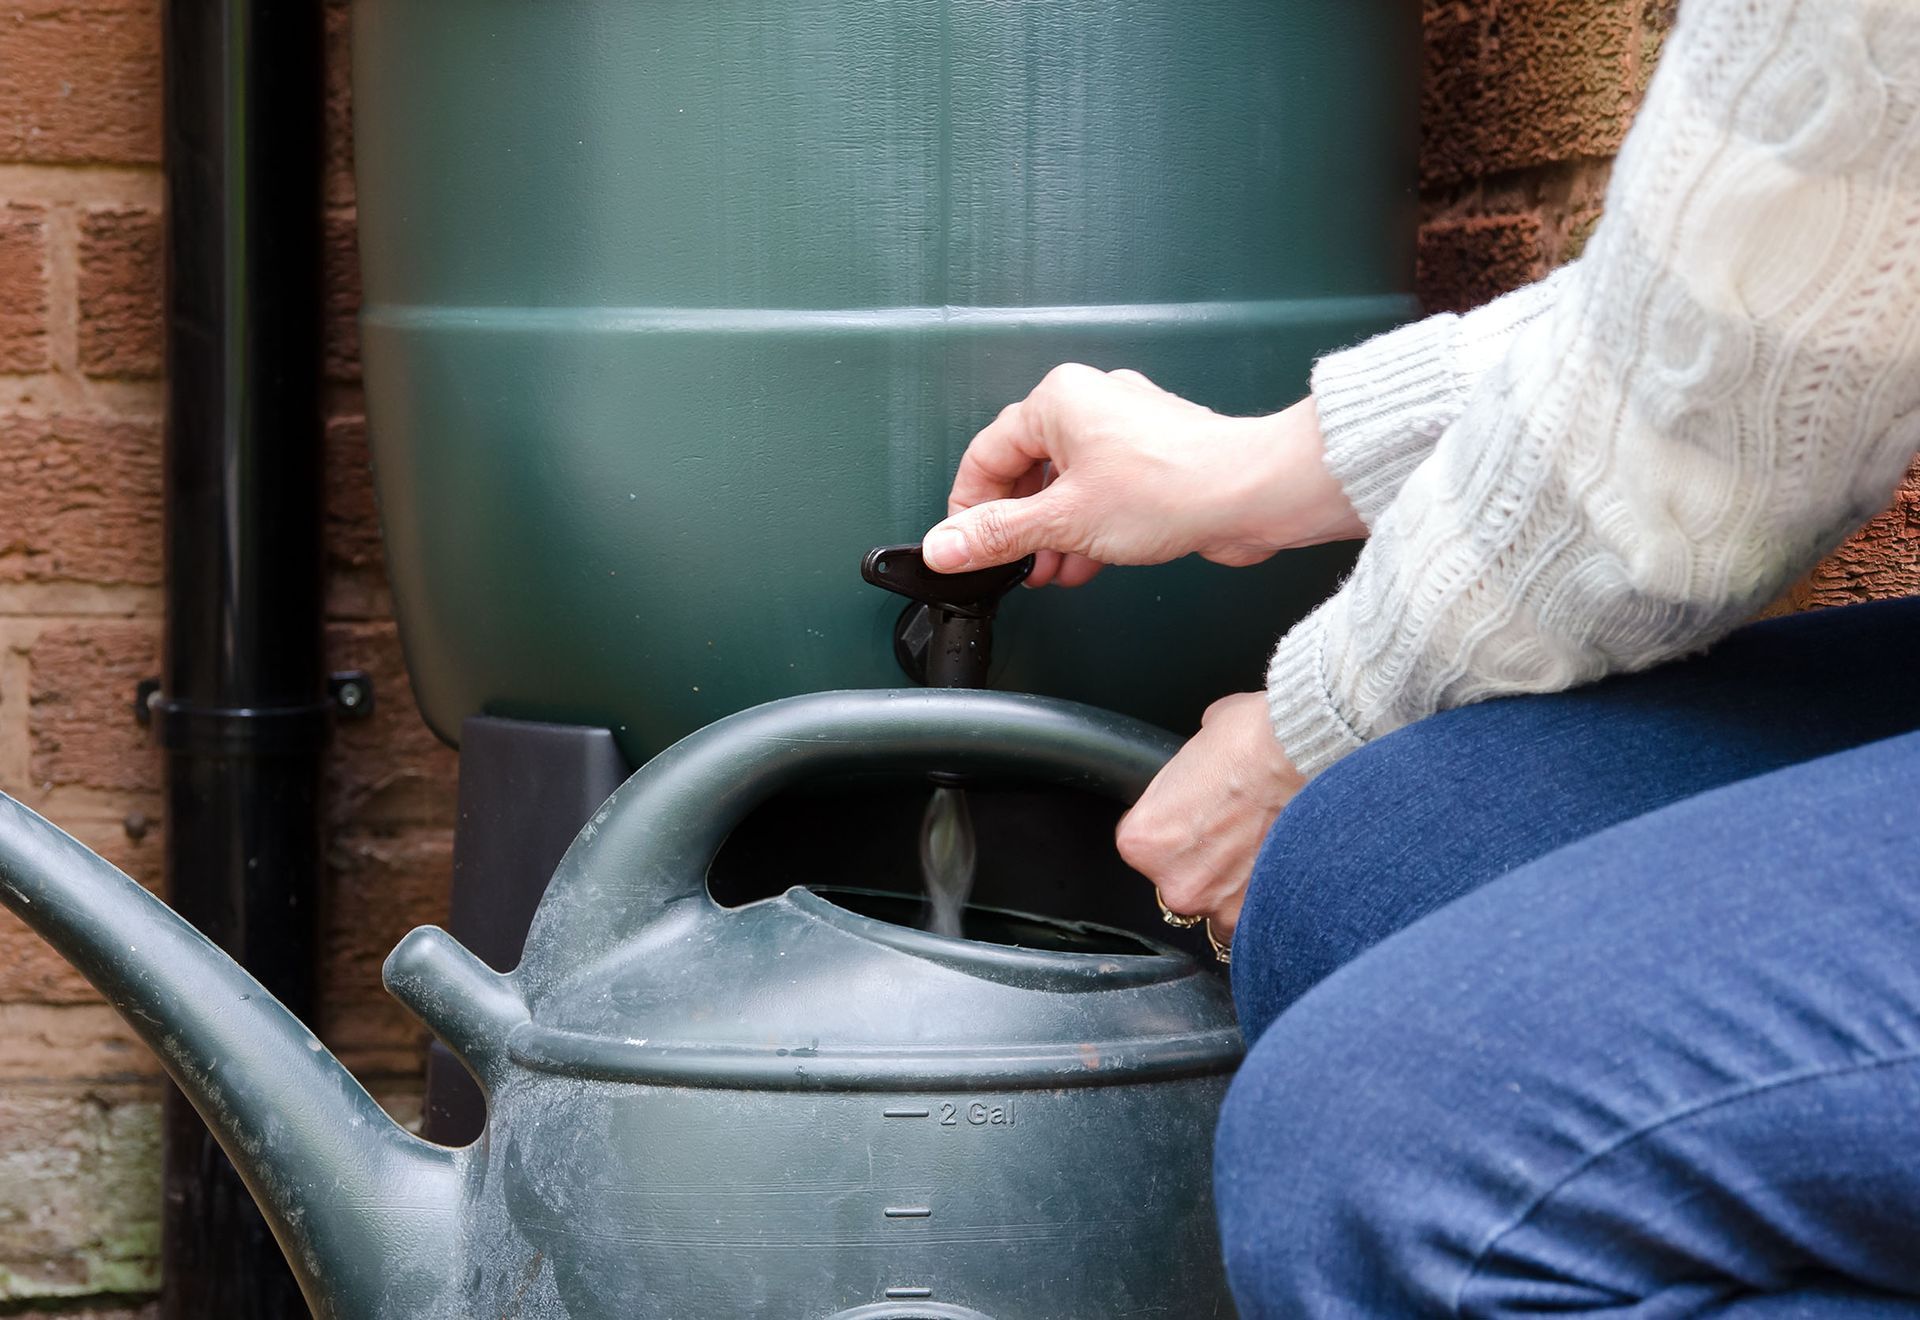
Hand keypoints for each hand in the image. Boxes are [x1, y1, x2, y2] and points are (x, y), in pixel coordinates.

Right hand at [922, 364, 1361, 585]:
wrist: (1252, 493)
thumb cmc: (1173, 486)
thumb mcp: (1064, 521)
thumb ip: (998, 534)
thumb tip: (945, 545)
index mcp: (1058, 400)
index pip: (987, 453)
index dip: (969, 505)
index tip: (963, 544)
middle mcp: (1090, 404)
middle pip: (1027, 469)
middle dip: (1018, 526)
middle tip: (1009, 563)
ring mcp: (1126, 429)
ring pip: (1067, 484)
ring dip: (1053, 534)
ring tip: (1049, 573)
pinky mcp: (1155, 457)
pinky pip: (1103, 491)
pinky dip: (1088, 527)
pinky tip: (1085, 563)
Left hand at [1116, 693, 1304, 943]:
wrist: (1306, 752)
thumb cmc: (1253, 740)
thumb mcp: (1197, 740)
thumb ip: (1188, 771)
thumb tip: (1201, 769)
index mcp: (1143, 841)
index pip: (1142, 846)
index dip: (1170, 828)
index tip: (1192, 816)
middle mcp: (1176, 882)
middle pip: (1178, 881)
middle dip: (1202, 862)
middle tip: (1231, 833)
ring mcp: (1220, 904)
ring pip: (1216, 907)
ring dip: (1232, 888)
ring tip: (1259, 853)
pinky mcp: (1263, 914)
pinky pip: (1254, 922)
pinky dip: (1264, 902)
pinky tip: (1279, 873)